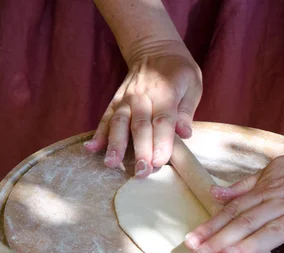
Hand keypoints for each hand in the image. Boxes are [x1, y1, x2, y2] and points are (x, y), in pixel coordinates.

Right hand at [84, 41, 201, 177]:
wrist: (155, 48)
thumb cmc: (179, 71)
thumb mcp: (193, 84)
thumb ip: (186, 110)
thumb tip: (185, 133)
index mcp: (165, 93)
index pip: (162, 121)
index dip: (161, 142)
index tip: (159, 162)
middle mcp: (142, 97)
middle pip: (140, 126)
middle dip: (140, 150)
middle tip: (141, 173)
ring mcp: (126, 99)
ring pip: (119, 122)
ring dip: (115, 144)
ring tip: (111, 164)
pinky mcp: (116, 101)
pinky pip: (105, 117)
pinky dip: (98, 133)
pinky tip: (91, 148)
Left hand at [184, 139, 283, 252]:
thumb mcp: (274, 170)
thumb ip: (245, 185)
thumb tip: (215, 194)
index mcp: (268, 191)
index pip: (234, 210)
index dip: (211, 226)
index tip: (191, 241)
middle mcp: (282, 203)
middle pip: (248, 222)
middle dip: (221, 239)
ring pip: (274, 232)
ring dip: (250, 244)